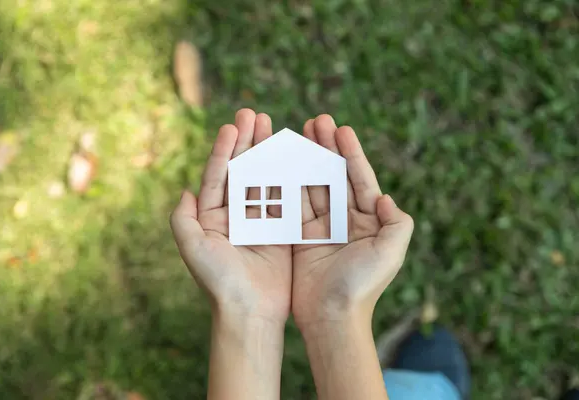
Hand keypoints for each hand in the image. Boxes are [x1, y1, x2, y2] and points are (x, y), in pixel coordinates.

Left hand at [170, 109, 291, 323]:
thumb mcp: (192, 249)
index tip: (232, 125)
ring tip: (274, 126)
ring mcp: (260, 221)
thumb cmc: (218, 282)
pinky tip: (296, 155)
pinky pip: (286, 198)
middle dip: (247, 142)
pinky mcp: (282, 231)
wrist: (249, 313)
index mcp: (213, 218)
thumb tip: (185, 191)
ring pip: (265, 179)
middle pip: (242, 170)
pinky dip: (291, 176)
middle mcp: (235, 216)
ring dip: (269, 152)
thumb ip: (183, 220)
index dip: (223, 149)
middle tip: (255, 114)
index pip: (218, 175)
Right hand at [292, 115, 413, 330]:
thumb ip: (397, 223)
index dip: (351, 153)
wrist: (332, 319)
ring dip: (305, 160)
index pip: (360, 179)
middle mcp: (345, 221)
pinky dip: (286, 184)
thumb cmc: (362, 286)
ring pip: (311, 186)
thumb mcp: (391, 253)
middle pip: (334, 176)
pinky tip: (279, 163)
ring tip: (296, 134)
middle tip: (316, 121)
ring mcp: (321, 228)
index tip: (342, 128)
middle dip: (326, 148)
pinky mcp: (299, 238)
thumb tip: (386, 198)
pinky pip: (292, 205)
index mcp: (368, 222)